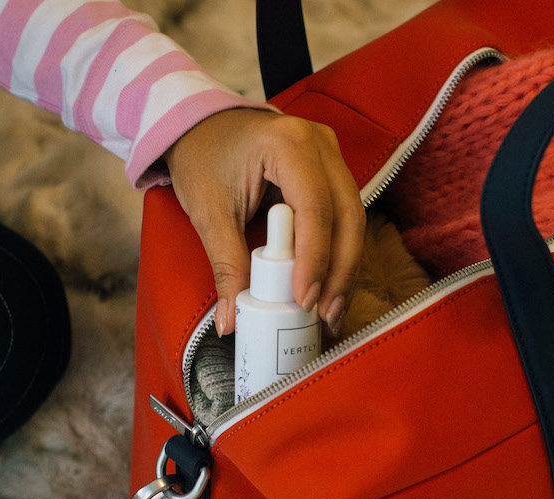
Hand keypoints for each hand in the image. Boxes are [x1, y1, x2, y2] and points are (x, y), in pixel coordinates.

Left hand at [163, 108, 364, 335]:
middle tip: (326, 313)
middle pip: (347, 217)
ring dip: (345, 267)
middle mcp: (320, 145)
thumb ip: (227, 265)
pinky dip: (340, 253)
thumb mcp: (209, 212)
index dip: (315, 259)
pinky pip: (346, 216)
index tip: (304, 299)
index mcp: (288, 144)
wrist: (199, 124)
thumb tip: (230, 320)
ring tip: (331, 309)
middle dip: (339, 271)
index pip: (315, 209)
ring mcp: (332, 155)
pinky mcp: (333, 170)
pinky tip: (332, 286)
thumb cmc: (202, 157)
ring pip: (354, 219)